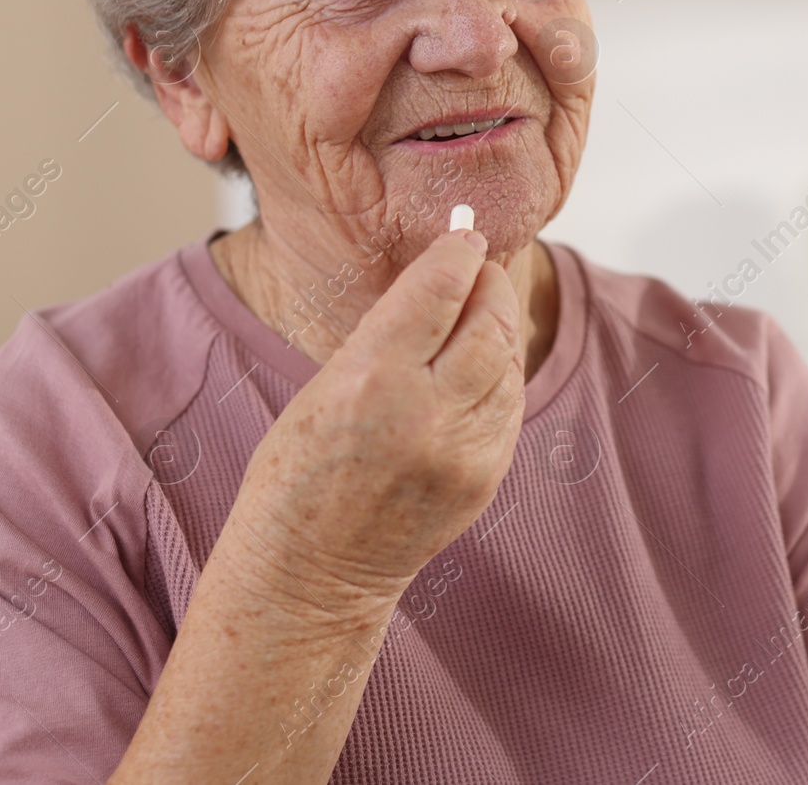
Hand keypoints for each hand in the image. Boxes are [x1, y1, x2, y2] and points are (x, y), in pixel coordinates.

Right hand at [230, 228, 524, 606]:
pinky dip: (501, 376)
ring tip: (477, 313)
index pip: (440, 290)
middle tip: (479, 267)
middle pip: (490, 320)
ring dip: (498, 327)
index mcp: (369, 380)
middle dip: (489, 284)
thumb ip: (387, 333)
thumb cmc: (298, 472)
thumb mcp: (323, 385)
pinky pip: (509, 405)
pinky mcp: (486, 477)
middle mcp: (425, 413)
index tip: (465, 235)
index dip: (459, 253)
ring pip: (509, 360)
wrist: (310, 572)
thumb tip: (441, 277)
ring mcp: (464, 450)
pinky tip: (478, 369)